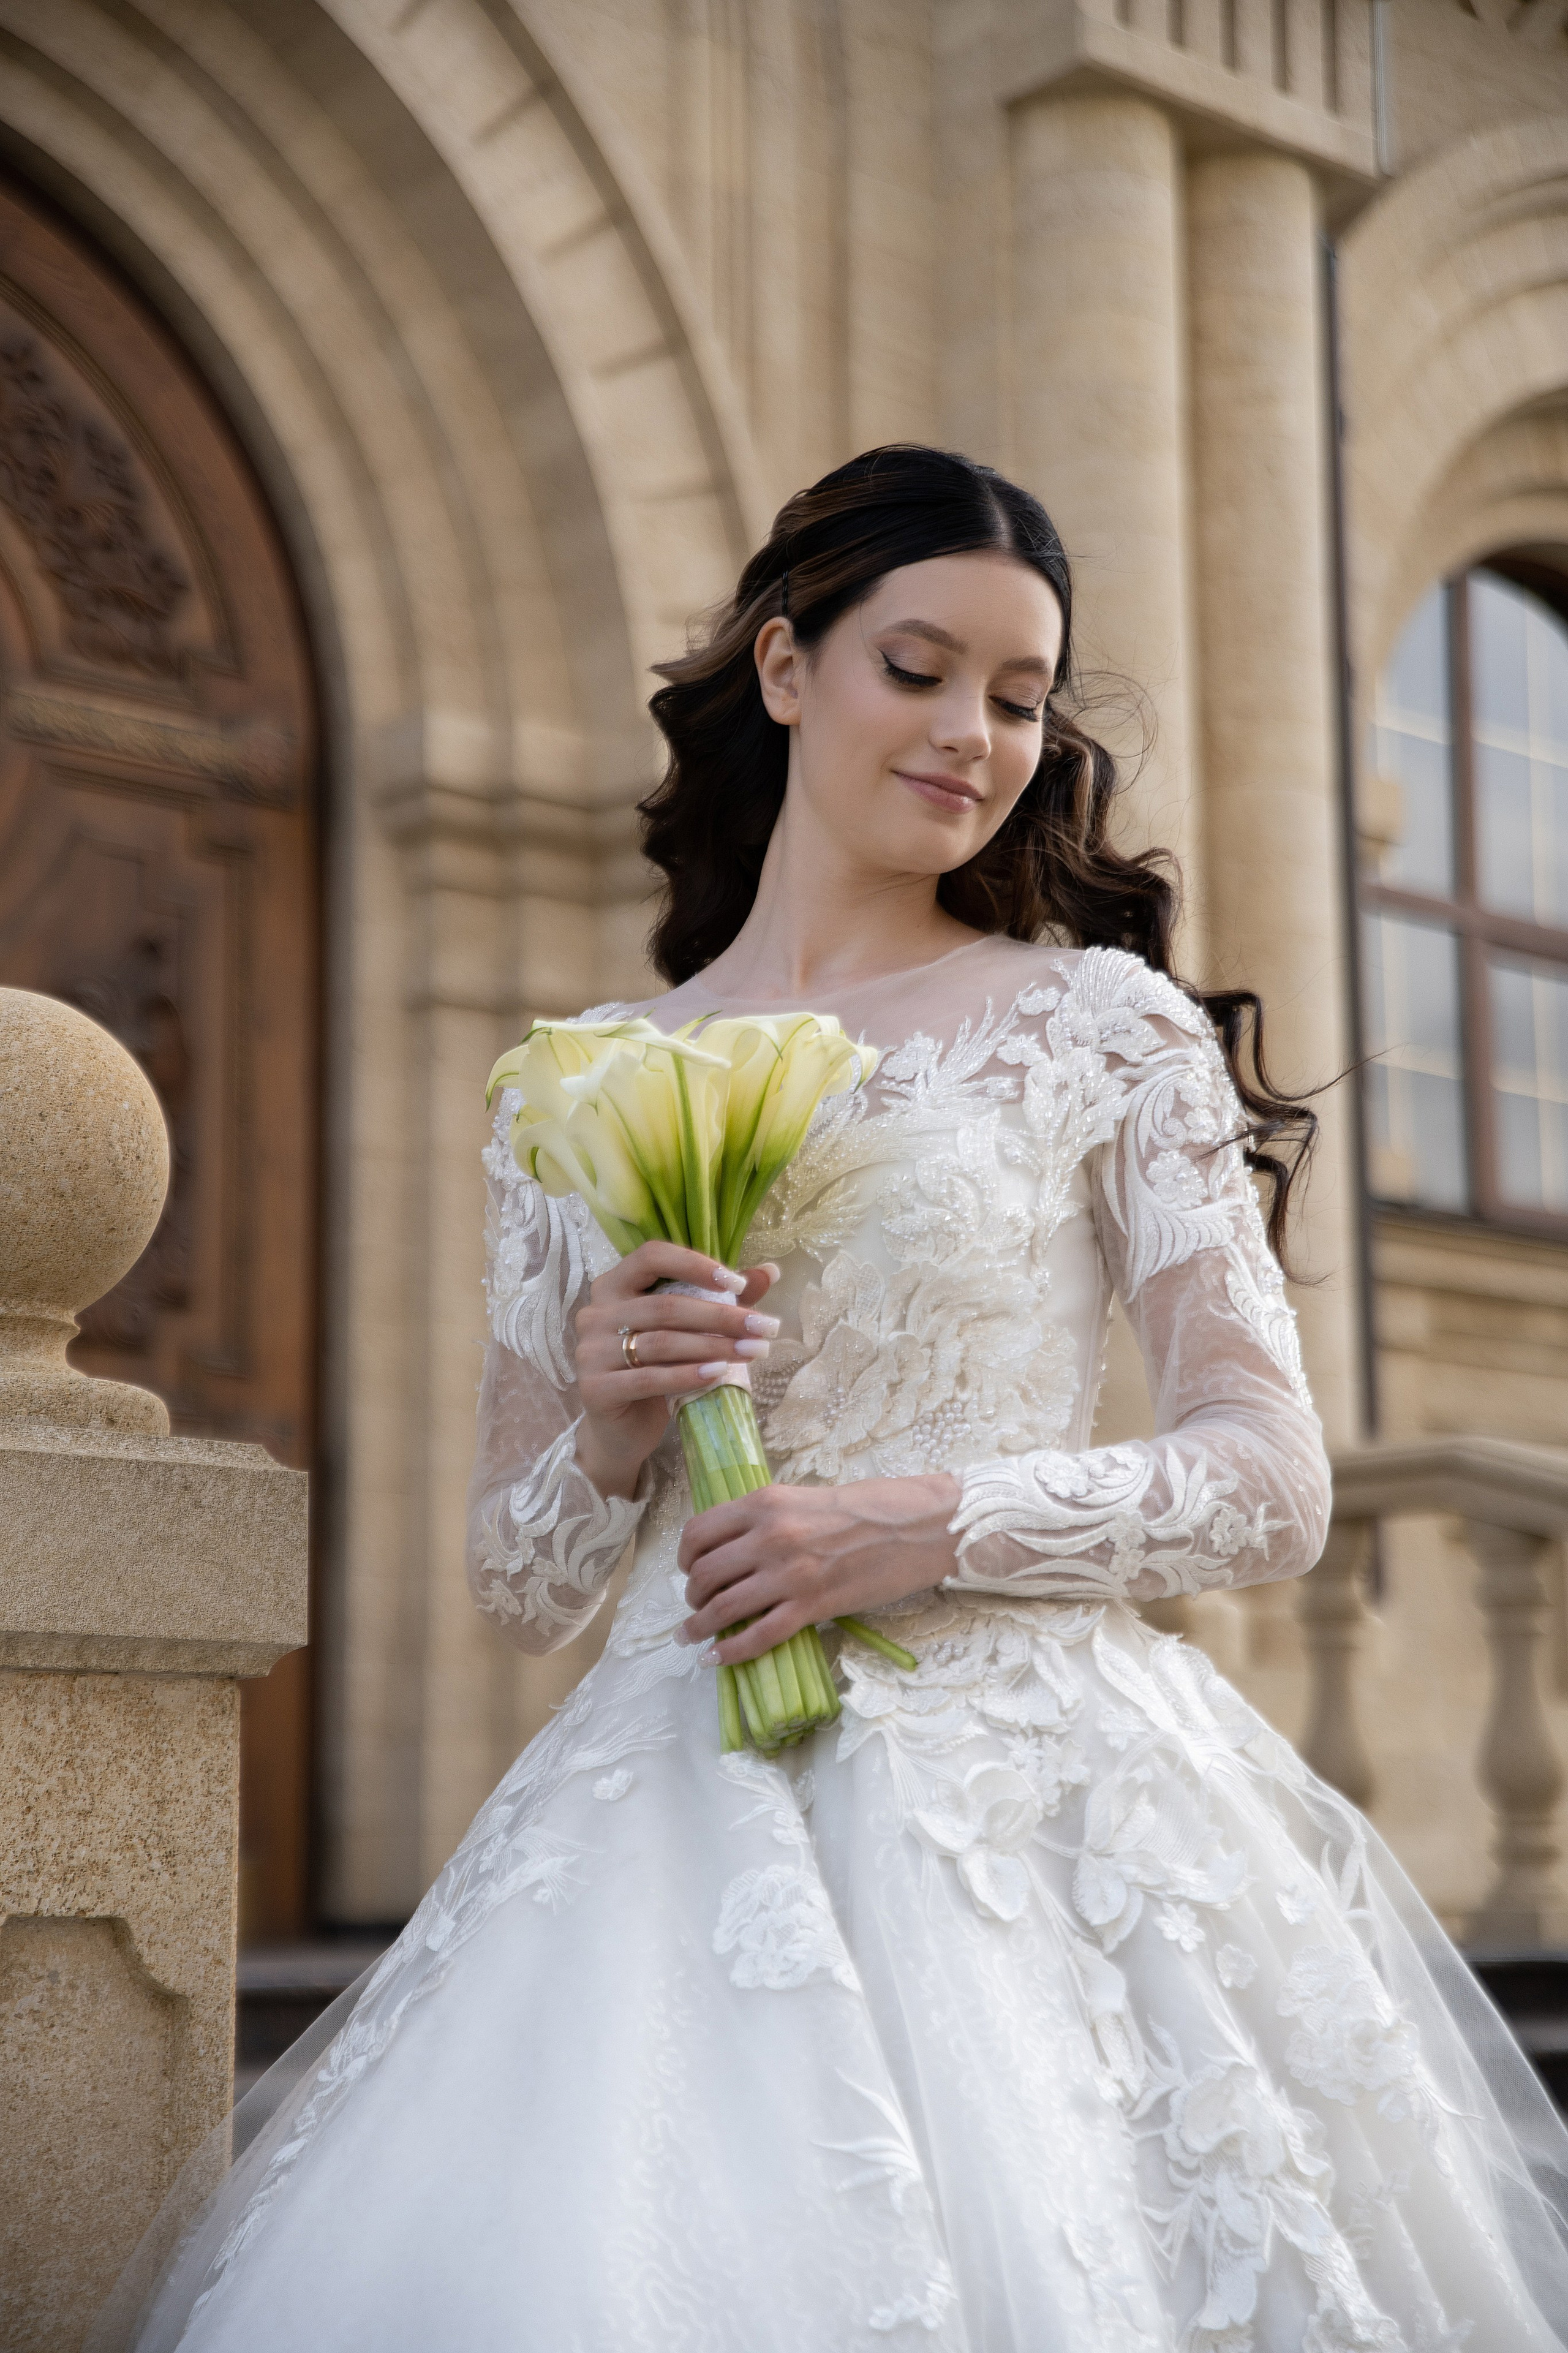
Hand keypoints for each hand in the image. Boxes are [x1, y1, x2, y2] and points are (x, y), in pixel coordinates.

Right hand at [574, 1242, 779, 1501]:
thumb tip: (771, 1271)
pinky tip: (719, 1374)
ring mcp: (590, 1351)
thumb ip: (719, 1299)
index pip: (652, 1256)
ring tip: (753, 1352)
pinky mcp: (595, 1388)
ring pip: (662, 1342)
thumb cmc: (655, 1372)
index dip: (695, 1264)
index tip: (738, 1284)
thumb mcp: (686, 1332)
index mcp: (613, 1286)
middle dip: (723, 1316)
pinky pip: (649, 1378)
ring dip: (714, 1346)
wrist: (620, 1432)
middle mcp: (595, 1313)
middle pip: (666, 1306)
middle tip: (766, 1327)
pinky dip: (688, 1375)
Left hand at [676, 1473, 962, 1664]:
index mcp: (764, 1503)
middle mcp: (770, 1536)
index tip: (687, 1570)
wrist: (917, 1526)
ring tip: (690, 1636)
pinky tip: (716, 1659)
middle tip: (695, 1605)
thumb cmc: (866, 1509)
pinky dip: (730, 1652)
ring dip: (698, 1626)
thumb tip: (730, 1547)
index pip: (698, 1532)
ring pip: (723, 1607)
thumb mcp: (803, 1498)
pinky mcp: (813, 1606)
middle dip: (691, 1595)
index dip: (684, 1557)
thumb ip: (765, 1518)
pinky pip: (758, 1636)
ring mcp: (790, 1574)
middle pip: (704, 1573)